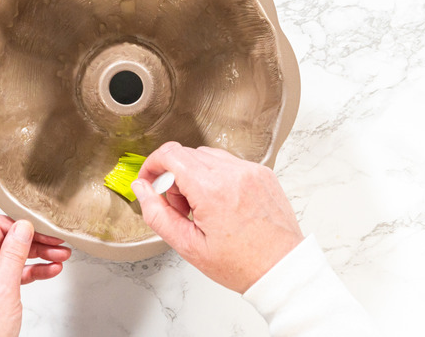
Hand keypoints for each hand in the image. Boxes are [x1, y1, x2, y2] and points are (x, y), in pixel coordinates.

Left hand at [0, 175, 71, 336]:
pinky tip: (52, 268)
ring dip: (36, 249)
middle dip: (26, 231)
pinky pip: (16, 268)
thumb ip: (13, 255)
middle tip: (52, 235)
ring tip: (61, 253)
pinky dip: (34, 267)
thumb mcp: (1, 291)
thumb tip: (22, 226)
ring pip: (11, 249)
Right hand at [131, 142, 302, 292]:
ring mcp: (250, 171)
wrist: (282, 269)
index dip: (152, 165)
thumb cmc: (240, 264)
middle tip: (181, 208)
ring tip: (203, 208)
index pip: (170, 155)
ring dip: (195, 175)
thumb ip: (157, 213)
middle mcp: (232, 173)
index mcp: (211, 190)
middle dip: (174, 177)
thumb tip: (142, 188)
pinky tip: (222, 204)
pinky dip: (217, 177)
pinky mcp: (262, 173)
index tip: (149, 179)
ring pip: (207, 156)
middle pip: (186, 155)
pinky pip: (229, 163)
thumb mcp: (188, 245)